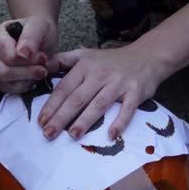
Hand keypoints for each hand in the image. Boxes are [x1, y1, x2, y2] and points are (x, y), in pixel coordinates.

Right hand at [0, 16, 56, 92]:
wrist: (40, 39)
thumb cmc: (38, 31)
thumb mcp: (40, 26)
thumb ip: (31, 37)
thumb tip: (23, 54)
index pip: (8, 56)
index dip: (29, 60)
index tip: (43, 56)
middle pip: (3, 71)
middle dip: (28, 72)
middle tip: (43, 67)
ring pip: (6, 82)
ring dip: (27, 80)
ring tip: (39, 70)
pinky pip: (9, 90)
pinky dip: (24, 86)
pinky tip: (32, 77)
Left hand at [38, 45, 171, 139]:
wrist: (147, 56)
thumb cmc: (113, 60)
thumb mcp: (87, 54)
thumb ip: (64, 60)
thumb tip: (42, 67)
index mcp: (86, 66)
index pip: (65, 88)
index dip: (52, 105)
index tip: (41, 121)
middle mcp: (100, 75)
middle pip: (78, 98)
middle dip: (62, 117)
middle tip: (49, 133)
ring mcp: (119, 84)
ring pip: (99, 104)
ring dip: (85, 120)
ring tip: (73, 135)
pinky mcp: (135, 92)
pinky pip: (127, 109)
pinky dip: (120, 122)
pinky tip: (111, 134)